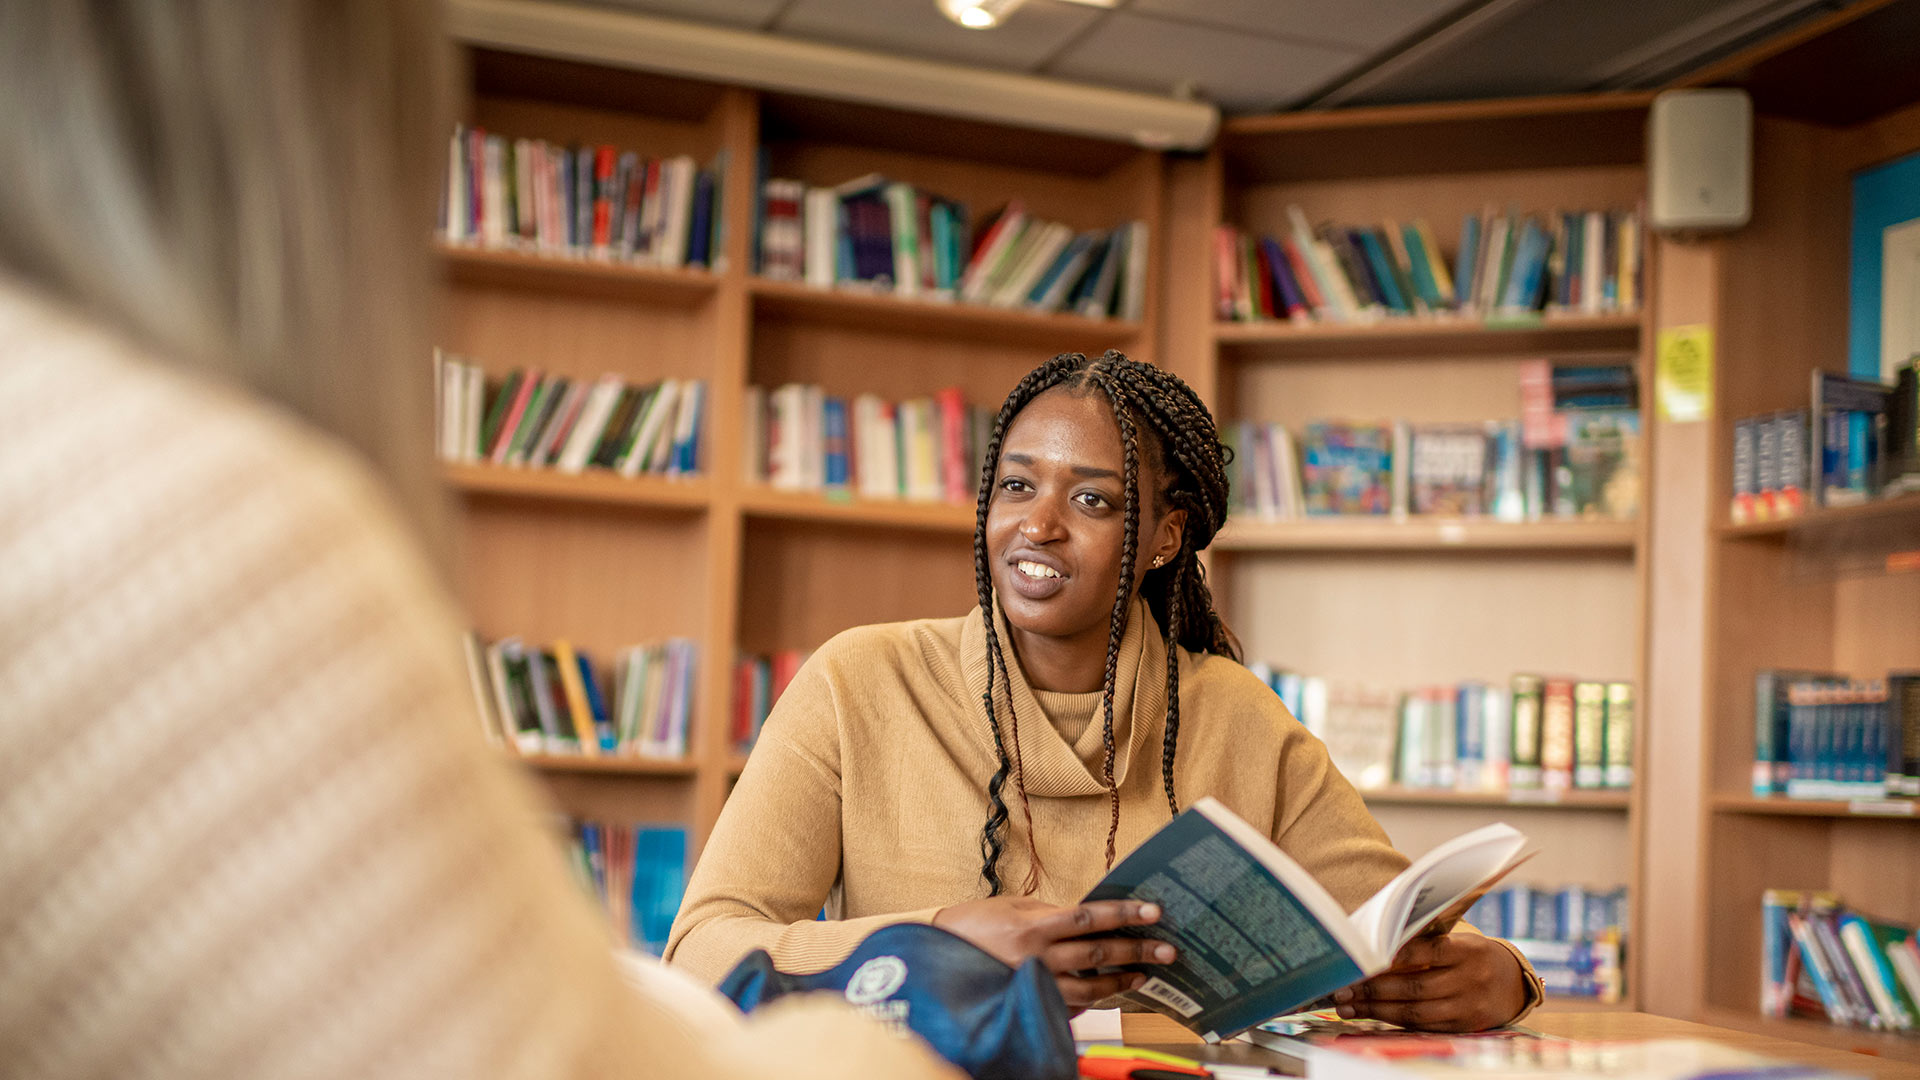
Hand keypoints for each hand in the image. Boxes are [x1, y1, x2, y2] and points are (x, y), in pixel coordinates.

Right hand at [932, 896, 1175, 1008]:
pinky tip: (1107, 996)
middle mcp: (1036, 959)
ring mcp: (1034, 987)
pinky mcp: (1029, 1006)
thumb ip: (1050, 912)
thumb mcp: (1011, 907)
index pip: (1090, 917)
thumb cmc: (972, 926)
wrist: (935, 957)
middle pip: (1098, 954)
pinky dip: (1090, 1003)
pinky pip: (1067, 1008)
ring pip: (1089, 990)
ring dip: (1120, 983)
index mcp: (1033, 926)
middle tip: (1167, 950)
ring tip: (1142, 976)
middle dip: (1137, 951)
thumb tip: (1090, 914)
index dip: (1124, 913)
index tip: (1154, 910)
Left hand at [1331, 933, 1528, 1032]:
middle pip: (1415, 986)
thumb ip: (1425, 940)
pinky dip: (1394, 1022)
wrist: (1512, 983)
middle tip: (1343, 989)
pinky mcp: (1463, 1027)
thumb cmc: (1472, 955)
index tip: (1363, 959)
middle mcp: (1470, 979)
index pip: (1428, 950)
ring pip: (1416, 1011)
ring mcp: (1468, 1006)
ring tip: (1349, 1007)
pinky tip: (1372, 1015)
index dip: (1394, 955)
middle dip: (1374, 989)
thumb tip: (1376, 944)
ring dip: (1377, 1010)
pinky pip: (1424, 1026)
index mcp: (1468, 950)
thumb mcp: (1459, 940)